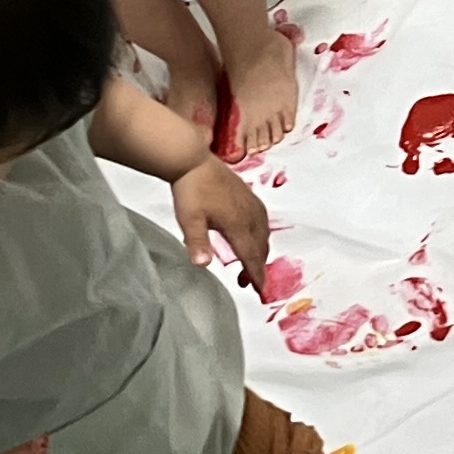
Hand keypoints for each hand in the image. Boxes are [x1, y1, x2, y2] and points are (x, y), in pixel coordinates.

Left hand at [171, 160, 268, 288]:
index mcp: (238, 224)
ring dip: (259, 252)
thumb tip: (202, 264)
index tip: (261, 292)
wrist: (193, 160)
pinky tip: (252, 235)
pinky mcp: (248, 196)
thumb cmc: (191, 189)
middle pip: (261, 249)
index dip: (257, 276)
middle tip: (248, 283)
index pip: (251, 257)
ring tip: (249, 263)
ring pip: (264, 235)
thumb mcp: (190, 220)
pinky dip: (261, 236)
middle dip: (257, 268)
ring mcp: (251, 204)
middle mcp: (250, 215)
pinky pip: (262, 221)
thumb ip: (197, 243)